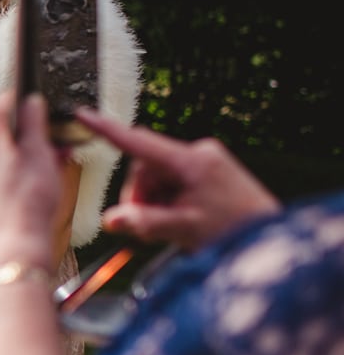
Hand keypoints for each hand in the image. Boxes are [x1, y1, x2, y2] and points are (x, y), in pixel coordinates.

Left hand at [0, 93, 63, 268]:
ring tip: (52, 158)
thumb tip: (30, 101)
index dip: (27, 103)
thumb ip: (33, 121)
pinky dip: (11, 166)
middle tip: (54, 138)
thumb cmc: (27, 200)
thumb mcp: (39, 152)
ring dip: (22, 149)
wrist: (13, 247)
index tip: (46, 109)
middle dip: (26, 130)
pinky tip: (35, 174)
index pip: (1, 103)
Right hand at [73, 106, 280, 250]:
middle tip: (148, 227)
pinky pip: (175, 181)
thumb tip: (112, 219)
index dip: (107, 130)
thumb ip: (144, 222)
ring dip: (155, 202)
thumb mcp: (183, 230)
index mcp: (192, 161)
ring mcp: (207, 161)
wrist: (271, 239)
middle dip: (141, 197)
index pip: (139, 142)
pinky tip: (182, 220)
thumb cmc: (235, 233)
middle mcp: (200, 153)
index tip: (82, 115)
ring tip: (172, 228)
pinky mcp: (211, 171)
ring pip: (158, 177)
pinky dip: (169, 201)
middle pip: (146, 168)